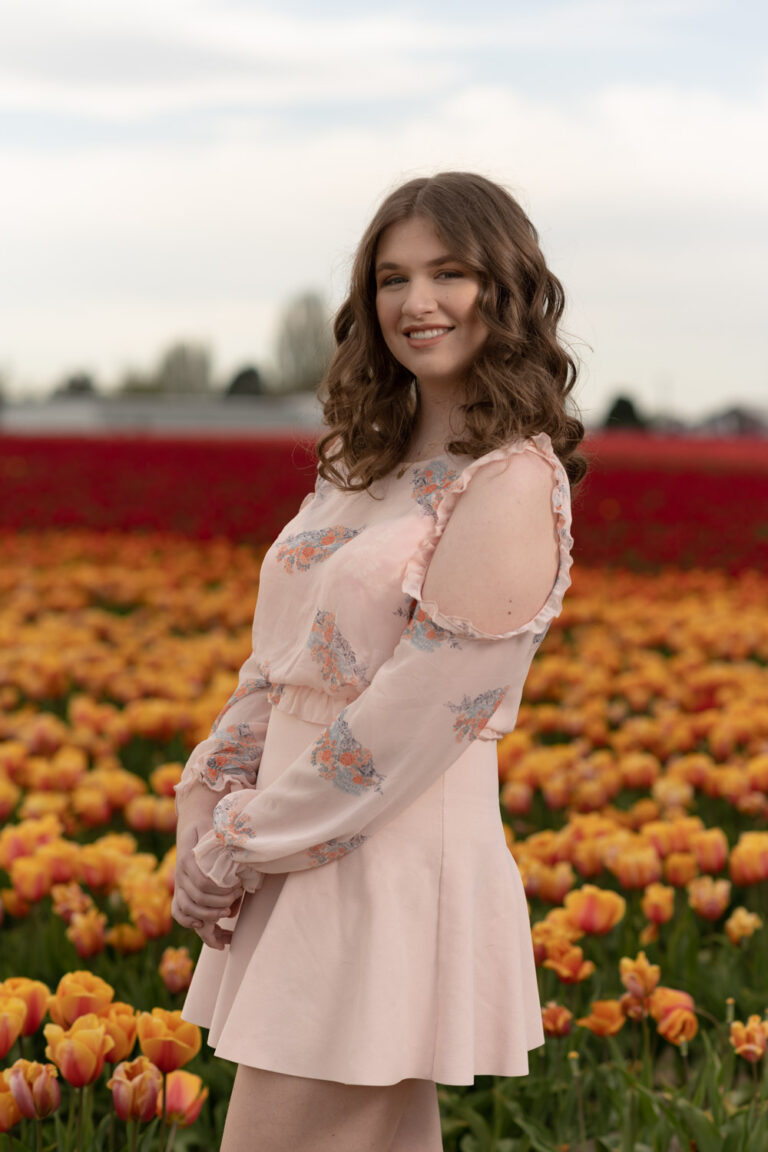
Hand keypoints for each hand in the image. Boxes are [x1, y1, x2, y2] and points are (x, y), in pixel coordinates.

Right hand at [173, 783, 243, 948]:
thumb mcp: (215, 827)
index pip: (202, 882)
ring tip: (226, 918)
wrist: (193, 819)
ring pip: (185, 908)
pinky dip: (188, 922)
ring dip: (206, 917)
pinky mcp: (181, 889)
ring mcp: (179, 882)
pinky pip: (178, 912)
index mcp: (188, 858)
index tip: (237, 890)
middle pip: (195, 898)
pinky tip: (204, 927)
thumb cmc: (208, 824)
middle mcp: (180, 873)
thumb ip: (222, 839)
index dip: (220, 891)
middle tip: (236, 901)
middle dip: (217, 905)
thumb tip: (236, 853)